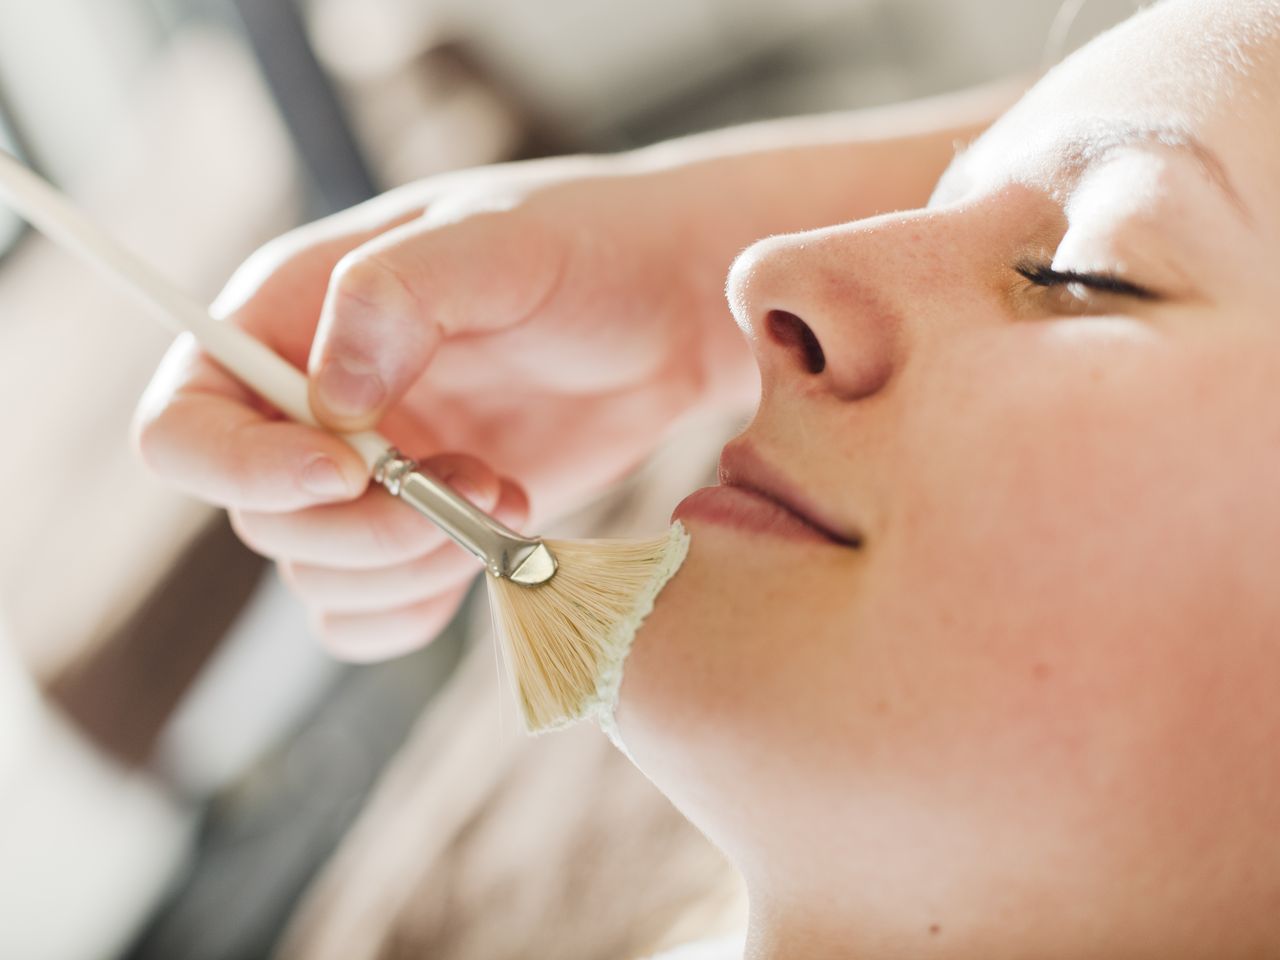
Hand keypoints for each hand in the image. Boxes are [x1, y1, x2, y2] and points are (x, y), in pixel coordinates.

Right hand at [134, 154, 753, 658]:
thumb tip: (330, 400)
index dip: (246, 471)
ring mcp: (365, 481)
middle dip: (371, 528)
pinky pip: (372, 615)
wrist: (668, 311)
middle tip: (478, 481)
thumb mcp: (495, 240)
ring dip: (413, 566)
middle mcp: (307, 412)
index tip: (349, 470)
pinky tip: (497, 546)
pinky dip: (422, 608)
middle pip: (263, 523)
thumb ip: (398, 296)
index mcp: (287, 323)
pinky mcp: (421, 532)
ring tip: (506, 494)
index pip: (184, 429)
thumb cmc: (584, 248)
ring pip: (322, 580)